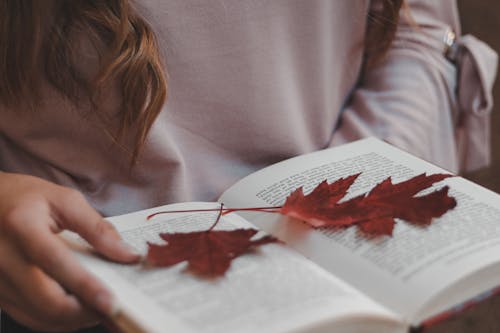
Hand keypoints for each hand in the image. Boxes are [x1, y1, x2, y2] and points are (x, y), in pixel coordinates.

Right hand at [0, 172, 139, 330]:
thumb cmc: (24, 198)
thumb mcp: (64, 200)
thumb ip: (96, 227)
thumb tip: (126, 253)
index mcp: (21, 227)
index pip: (55, 263)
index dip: (85, 286)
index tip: (111, 301)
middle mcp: (3, 257)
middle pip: (45, 300)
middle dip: (83, 311)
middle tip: (112, 308)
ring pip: (38, 316)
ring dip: (73, 319)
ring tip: (98, 309)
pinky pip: (28, 316)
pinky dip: (56, 319)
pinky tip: (76, 309)